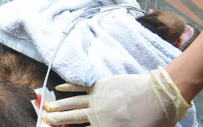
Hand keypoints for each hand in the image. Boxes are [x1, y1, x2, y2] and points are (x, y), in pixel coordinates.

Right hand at [42, 67, 190, 126]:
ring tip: (48, 108)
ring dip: (59, 105)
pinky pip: (81, 87)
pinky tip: (59, 87)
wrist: (160, 96)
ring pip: (74, 102)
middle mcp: (98, 114)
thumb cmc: (155, 120)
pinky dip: (69, 86)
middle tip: (45, 120)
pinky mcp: (102, 85)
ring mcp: (98, 98)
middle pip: (73, 117)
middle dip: (58, 119)